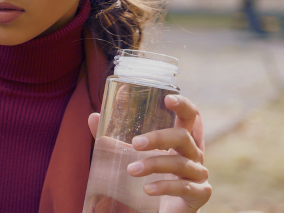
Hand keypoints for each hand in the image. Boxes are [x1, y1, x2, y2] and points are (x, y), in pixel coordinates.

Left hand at [88, 95, 211, 212]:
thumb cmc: (145, 180)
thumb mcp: (127, 158)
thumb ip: (112, 140)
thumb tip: (94, 116)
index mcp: (179, 142)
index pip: (189, 117)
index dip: (182, 105)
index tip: (167, 98)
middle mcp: (193, 155)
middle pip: (183, 137)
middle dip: (159, 137)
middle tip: (135, 143)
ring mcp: (198, 175)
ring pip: (181, 162)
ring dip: (154, 164)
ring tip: (131, 170)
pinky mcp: (199, 195)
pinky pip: (184, 188)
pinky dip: (165, 186)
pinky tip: (147, 189)